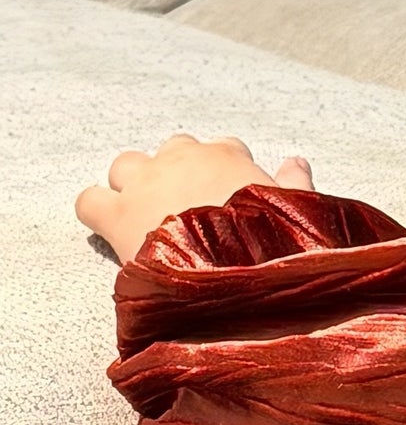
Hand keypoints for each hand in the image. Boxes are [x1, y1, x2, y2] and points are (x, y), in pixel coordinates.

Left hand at [75, 135, 314, 265]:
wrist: (235, 276)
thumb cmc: (272, 246)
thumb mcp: (296, 212)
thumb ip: (296, 184)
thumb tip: (296, 162)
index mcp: (227, 157)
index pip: (223, 149)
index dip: (224, 173)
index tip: (228, 200)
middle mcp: (182, 158)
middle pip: (172, 149)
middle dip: (175, 172)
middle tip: (185, 210)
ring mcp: (145, 182)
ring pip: (126, 165)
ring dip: (132, 185)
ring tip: (144, 216)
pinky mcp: (116, 213)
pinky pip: (89, 199)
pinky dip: (97, 211)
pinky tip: (109, 230)